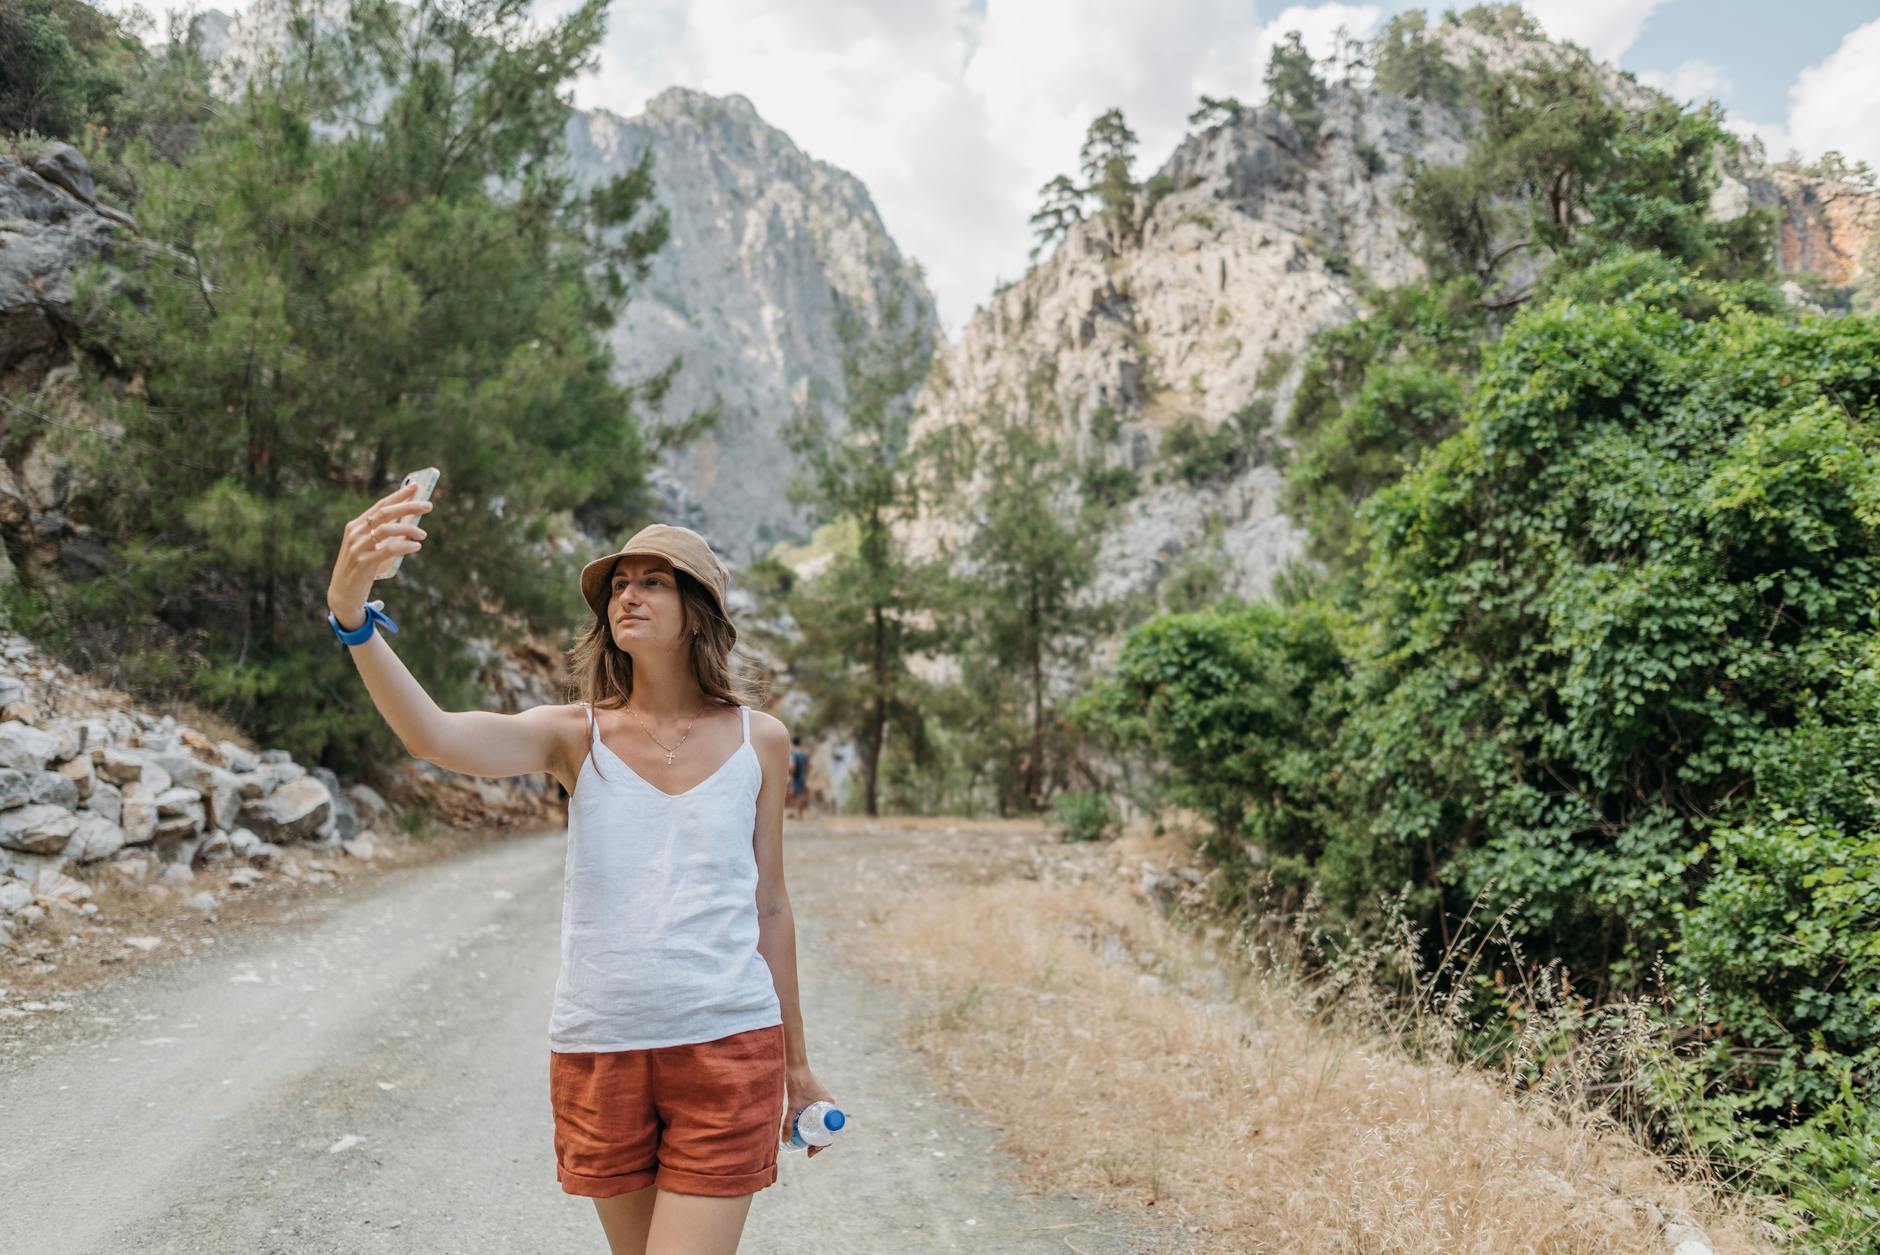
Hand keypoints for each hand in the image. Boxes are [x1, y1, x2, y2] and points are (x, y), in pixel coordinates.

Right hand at [328, 478, 433, 624]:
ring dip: (408, 529)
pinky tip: (416, 546)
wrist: (343, 593)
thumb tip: (412, 521)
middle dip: (408, 507)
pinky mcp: (363, 562)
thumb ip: (386, 535)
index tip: (416, 486)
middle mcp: (355, 533)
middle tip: (428, 505)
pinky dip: (405, 546)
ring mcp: (358, 547)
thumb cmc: (362, 568)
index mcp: (356, 526)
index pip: (380, 505)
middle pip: (385, 513)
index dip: (398, 495)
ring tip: (423, 534)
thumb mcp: (371, 548)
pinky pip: (388, 549)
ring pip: (386, 530)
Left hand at [781, 1066, 838, 1158]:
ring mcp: (824, 1103)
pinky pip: (821, 1117)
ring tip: (809, 1145)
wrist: (796, 1068)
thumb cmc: (796, 1084)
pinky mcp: (818, 1101)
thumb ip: (788, 1123)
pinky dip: (816, 1126)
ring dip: (819, 1135)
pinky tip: (808, 1132)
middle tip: (810, 1151)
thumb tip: (784, 1141)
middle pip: (829, 1129)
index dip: (825, 1143)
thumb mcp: (792, 1106)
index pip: (832, 1129)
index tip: (814, 1149)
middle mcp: (829, 1104)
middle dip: (821, 1142)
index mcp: (829, 1105)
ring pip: (825, 1124)